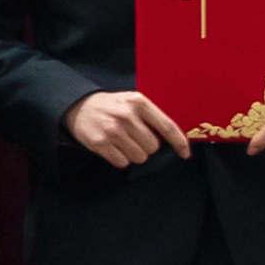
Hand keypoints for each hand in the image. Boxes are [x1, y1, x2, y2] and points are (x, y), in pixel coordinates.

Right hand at [65, 90, 184, 169]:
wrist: (78, 105)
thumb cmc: (112, 106)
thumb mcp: (132, 101)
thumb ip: (152, 117)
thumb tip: (174, 140)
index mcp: (139, 102)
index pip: (167, 126)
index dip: (179, 143)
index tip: (185, 154)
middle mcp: (126, 115)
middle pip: (153, 147)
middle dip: (147, 147)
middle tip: (135, 138)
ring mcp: (112, 129)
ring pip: (139, 157)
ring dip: (134, 154)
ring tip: (123, 142)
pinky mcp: (100, 143)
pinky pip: (122, 162)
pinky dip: (120, 158)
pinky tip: (113, 147)